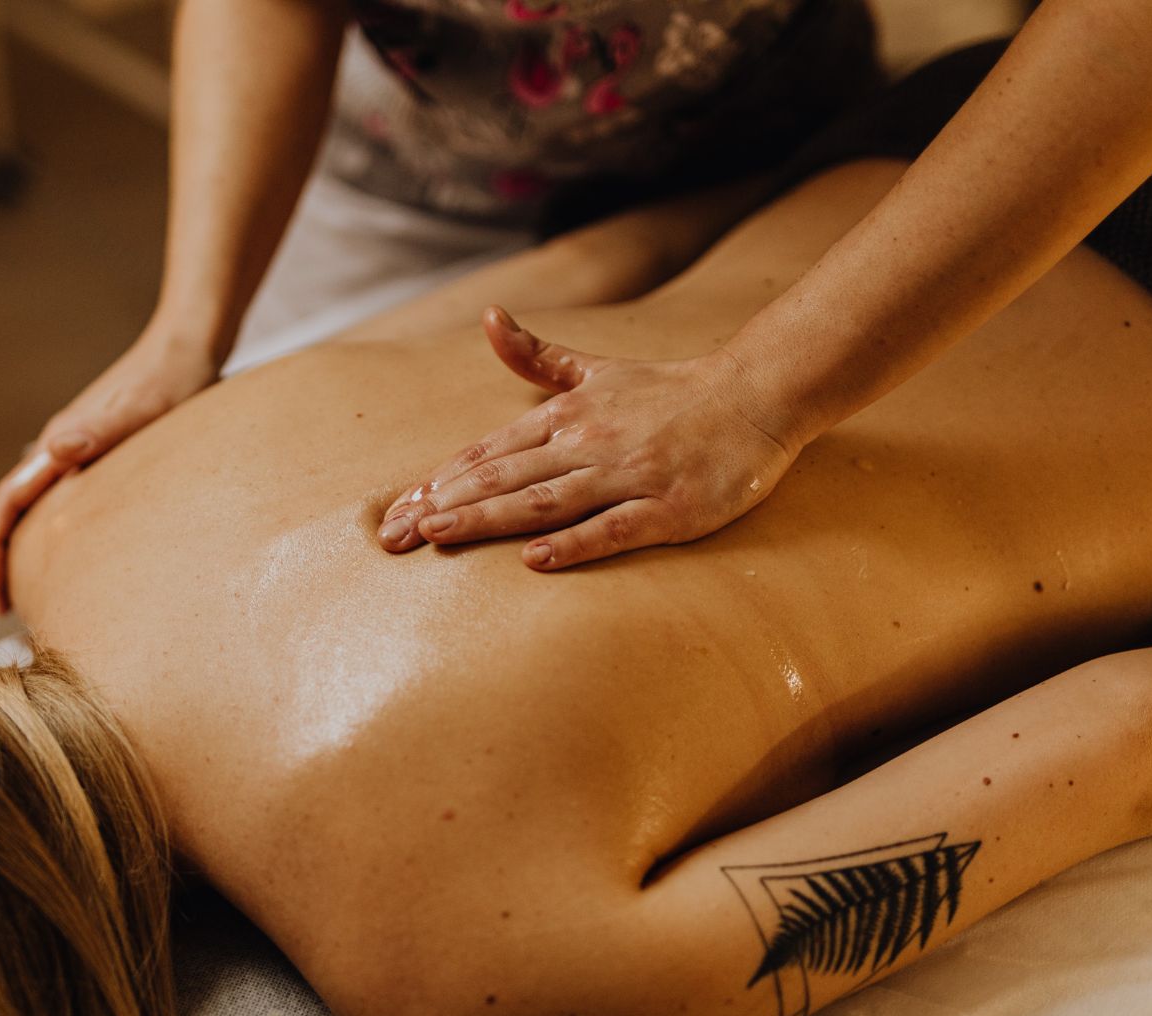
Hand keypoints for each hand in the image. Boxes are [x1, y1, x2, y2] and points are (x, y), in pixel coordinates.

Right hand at [0, 329, 218, 613]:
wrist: (189, 345)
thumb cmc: (170, 377)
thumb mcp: (139, 408)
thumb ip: (100, 428)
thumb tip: (54, 447)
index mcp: (60, 442)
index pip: (8, 502)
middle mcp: (61, 446)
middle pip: (15, 508)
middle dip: (3, 557)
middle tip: (7, 606)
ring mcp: (81, 447)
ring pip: (39, 504)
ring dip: (28, 544)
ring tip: (37, 588)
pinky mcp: (104, 449)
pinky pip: (67, 496)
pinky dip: (59, 529)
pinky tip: (83, 550)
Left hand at [377, 307, 800, 569]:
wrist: (757, 395)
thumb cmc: (671, 391)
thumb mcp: (597, 369)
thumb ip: (537, 355)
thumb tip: (488, 318)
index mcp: (568, 416)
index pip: (491, 451)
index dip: (443, 480)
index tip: (400, 506)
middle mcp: (590, 443)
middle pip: (505, 478)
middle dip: (446, 507)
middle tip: (395, 536)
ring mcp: (629, 476)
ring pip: (546, 501)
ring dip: (489, 519)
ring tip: (439, 535)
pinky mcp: (669, 508)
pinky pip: (614, 528)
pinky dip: (574, 543)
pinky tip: (534, 560)